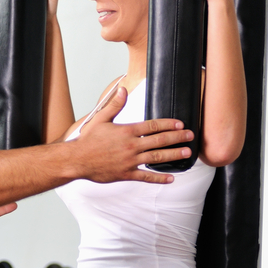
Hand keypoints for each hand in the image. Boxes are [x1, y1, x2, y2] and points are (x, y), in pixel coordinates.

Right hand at [77, 86, 192, 183]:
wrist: (77, 160)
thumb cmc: (88, 140)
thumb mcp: (100, 118)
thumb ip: (114, 105)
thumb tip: (123, 89)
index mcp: (126, 131)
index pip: (152, 126)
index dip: (168, 124)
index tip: (180, 124)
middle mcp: (131, 146)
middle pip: (159, 141)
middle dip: (177, 138)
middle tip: (190, 136)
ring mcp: (130, 161)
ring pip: (157, 158)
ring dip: (174, 155)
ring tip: (186, 153)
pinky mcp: (126, 174)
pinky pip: (146, 177)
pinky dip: (160, 178)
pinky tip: (171, 178)